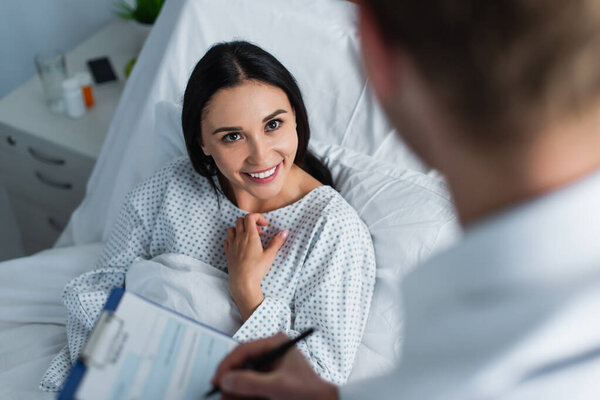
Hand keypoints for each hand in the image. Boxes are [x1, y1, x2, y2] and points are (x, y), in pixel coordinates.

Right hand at [212, 333, 337, 399]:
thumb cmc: (308, 393)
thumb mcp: (278, 387)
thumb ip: (251, 383)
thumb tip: (226, 380)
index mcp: (276, 344)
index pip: (245, 349)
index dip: (228, 364)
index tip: (217, 379)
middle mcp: (272, 352)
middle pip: (242, 363)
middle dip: (230, 379)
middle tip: (218, 392)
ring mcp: (271, 366)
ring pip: (244, 376)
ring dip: (234, 389)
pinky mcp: (270, 381)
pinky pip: (251, 385)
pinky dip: (242, 394)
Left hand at [225, 213, 288, 320]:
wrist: (242, 282)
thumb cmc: (257, 269)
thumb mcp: (270, 255)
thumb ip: (277, 242)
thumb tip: (285, 232)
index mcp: (250, 236)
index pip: (250, 217)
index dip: (258, 217)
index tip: (265, 225)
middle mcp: (239, 237)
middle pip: (240, 220)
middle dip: (250, 222)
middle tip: (259, 232)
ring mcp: (232, 245)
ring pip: (232, 228)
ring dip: (240, 229)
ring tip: (248, 237)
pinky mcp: (228, 252)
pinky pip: (227, 239)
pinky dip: (233, 238)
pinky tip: (240, 245)